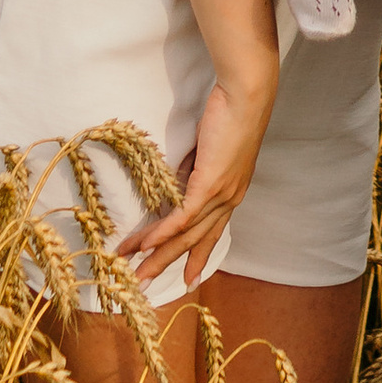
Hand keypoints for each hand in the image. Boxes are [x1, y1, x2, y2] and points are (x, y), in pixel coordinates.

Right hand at [127, 62, 279, 288]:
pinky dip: (162, 232)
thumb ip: (193, 173)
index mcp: (231, 194)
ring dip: (156, 255)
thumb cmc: (228, 115)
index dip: (198, 256)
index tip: (187, 278)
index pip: (211, 233)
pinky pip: (182, 216)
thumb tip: (175, 186)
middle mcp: (228, 200)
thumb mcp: (206, 151)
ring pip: (185, 235)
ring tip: (136, 272)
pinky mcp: (209, 184)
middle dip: (167, 264)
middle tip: (146, 285)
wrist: (245, 97)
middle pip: (194, 241)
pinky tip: (144, 245)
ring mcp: (220, 195)